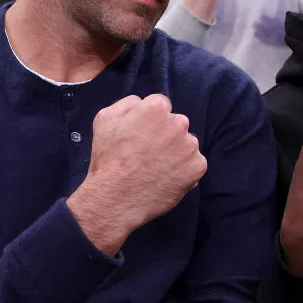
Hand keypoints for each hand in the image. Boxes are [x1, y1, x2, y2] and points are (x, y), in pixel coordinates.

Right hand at [68, 95, 206, 255]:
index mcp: (156, 108)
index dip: (149, 120)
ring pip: (186, 143)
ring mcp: (190, 146)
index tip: (141, 135)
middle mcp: (178, 123)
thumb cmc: (108, 159)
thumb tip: (142, 103)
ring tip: (156, 168)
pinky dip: (184, 170)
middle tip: (148, 153)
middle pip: (176, 124)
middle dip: (165, 134)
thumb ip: (128, 104)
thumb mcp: (104, 120)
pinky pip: (194, 164)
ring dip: (176, 152)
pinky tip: (166, 178)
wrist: (116, 199)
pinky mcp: (198, 167)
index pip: (160, 105)